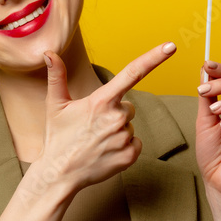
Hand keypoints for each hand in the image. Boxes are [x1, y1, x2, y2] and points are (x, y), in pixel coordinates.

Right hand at [37, 42, 176, 191]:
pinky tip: (106, 151)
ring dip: (118, 131)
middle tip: (94, 126)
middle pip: (129, 107)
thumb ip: (56, 76)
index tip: (170, 46)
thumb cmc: (57, 138)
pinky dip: (124, 146)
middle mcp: (116, 117)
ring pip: (130, 126)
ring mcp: (124, 137)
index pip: (133, 73)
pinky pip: (135, 142)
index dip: (154, 58)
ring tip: (97, 141)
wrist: (60, 174)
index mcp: (101, 101)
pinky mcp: (130, 155)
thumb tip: (49, 53)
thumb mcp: (55, 105)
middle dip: (115, 113)